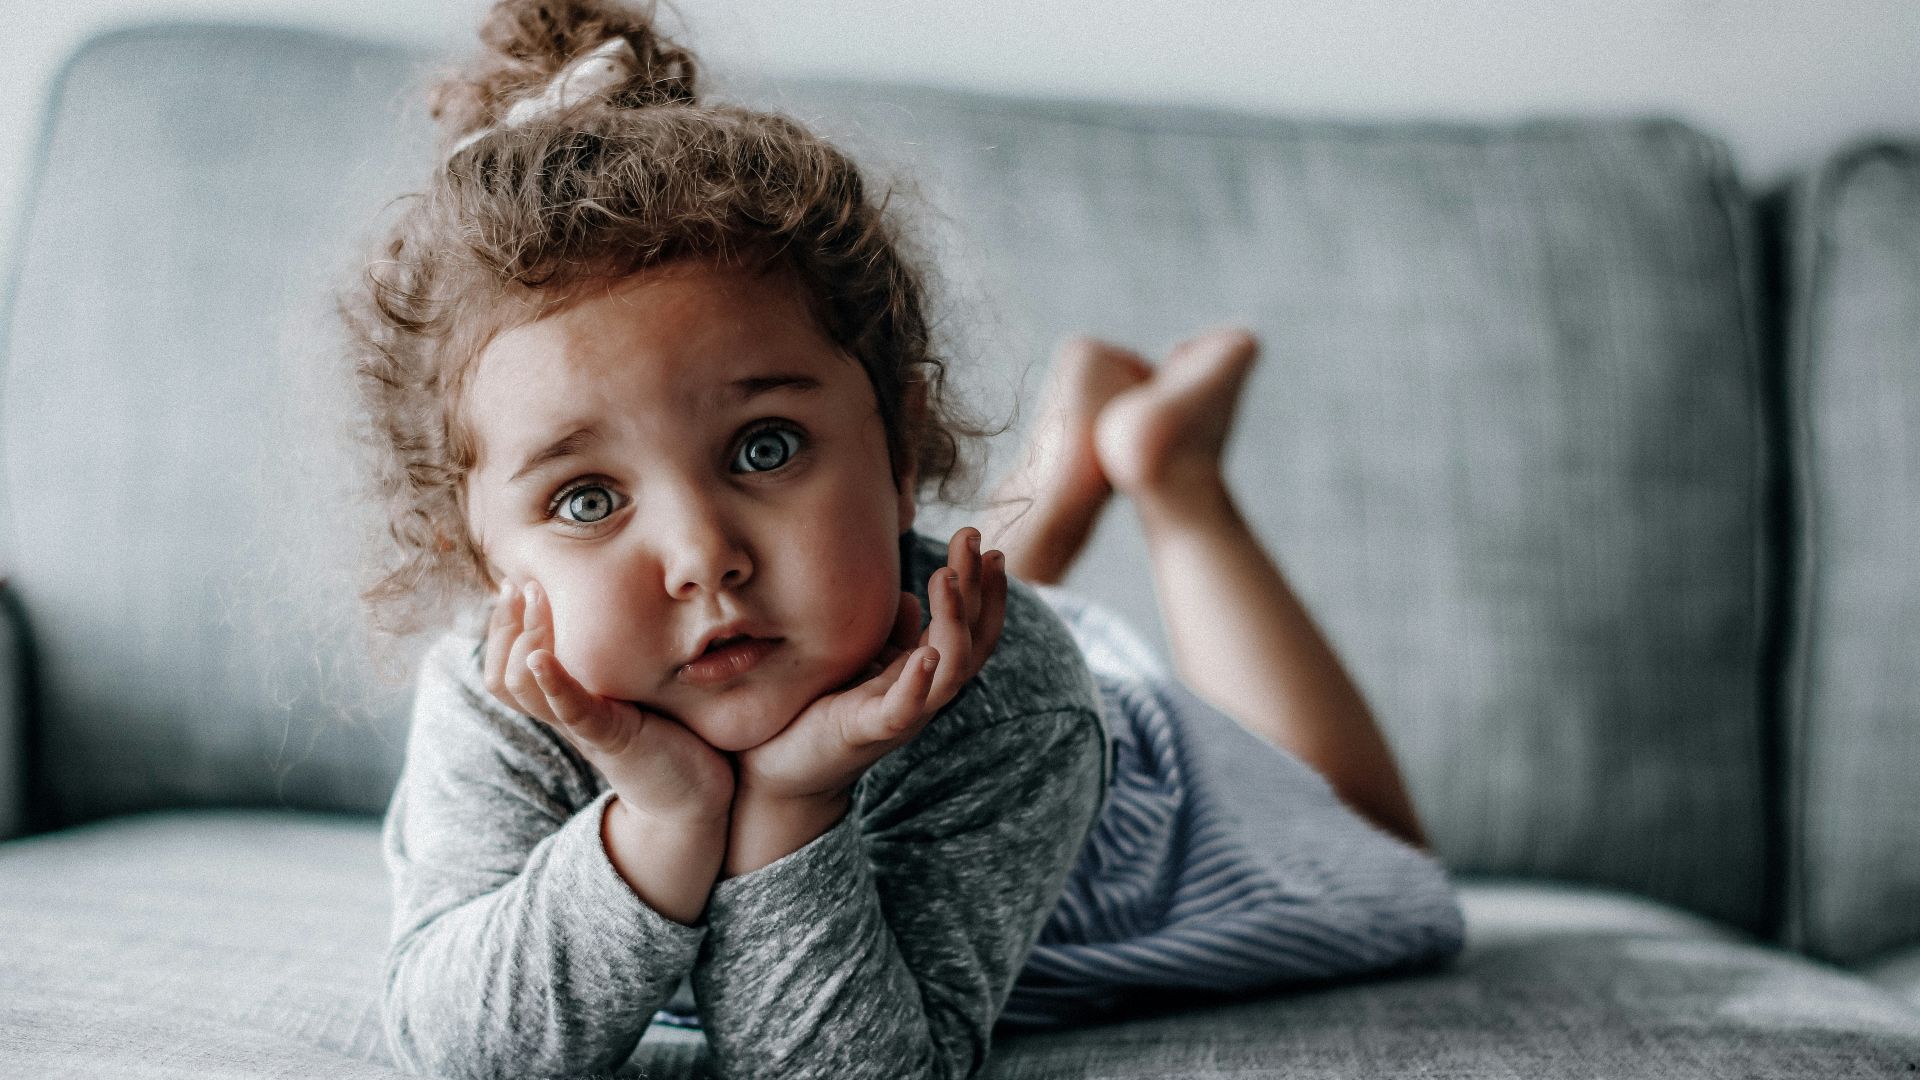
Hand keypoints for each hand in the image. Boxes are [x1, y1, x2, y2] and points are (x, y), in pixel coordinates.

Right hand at [483, 578, 734, 823]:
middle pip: (503, 676)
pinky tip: (541, 658)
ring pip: (524, 688)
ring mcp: (584, 727)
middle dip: (505, 624)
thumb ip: (614, 665)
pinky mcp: (612, 738)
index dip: (499, 627)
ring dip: (526, 637)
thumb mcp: (631, 693)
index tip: (513, 583)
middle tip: (521, 582)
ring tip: (536, 598)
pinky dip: (553, 684)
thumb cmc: (667, 738)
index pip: (505, 667)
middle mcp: (564, 716)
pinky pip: (572, 710)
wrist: (691, 799)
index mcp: (564, 704)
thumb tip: (613, 613)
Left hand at [734, 527, 1007, 802]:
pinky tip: (926, 652)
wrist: (777, 770)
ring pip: (949, 671)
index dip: (987, 590)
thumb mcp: (860, 662)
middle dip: (978, 589)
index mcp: (923, 674)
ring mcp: (900, 715)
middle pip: (970, 640)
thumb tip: (910, 600)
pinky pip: (902, 710)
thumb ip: (890, 637)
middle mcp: (923, 694)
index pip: (972, 629)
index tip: (990, 545)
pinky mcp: (866, 732)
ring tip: (946, 576)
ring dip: (953, 622)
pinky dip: (918, 683)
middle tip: (974, 538)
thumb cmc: (818, 711)